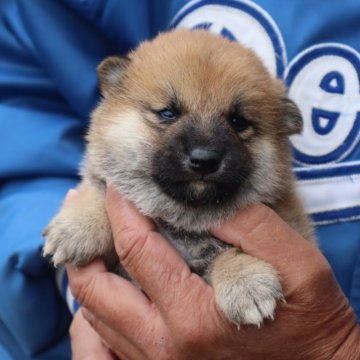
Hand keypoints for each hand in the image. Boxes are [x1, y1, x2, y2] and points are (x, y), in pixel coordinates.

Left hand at [67, 187, 359, 358]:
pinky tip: (109, 287)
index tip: (116, 186)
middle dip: (86, 242)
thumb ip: (253, 228)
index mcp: (195, 315)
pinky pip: (104, 343)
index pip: (137, 248)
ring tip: (94, 241)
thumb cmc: (313, 324)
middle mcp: (165, 346)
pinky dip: (96, 311)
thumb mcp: (301, 267)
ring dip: (88, 273)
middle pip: (96, 288)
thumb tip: (205, 206)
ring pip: (95, 317)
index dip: (121, 210)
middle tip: (88, 210)